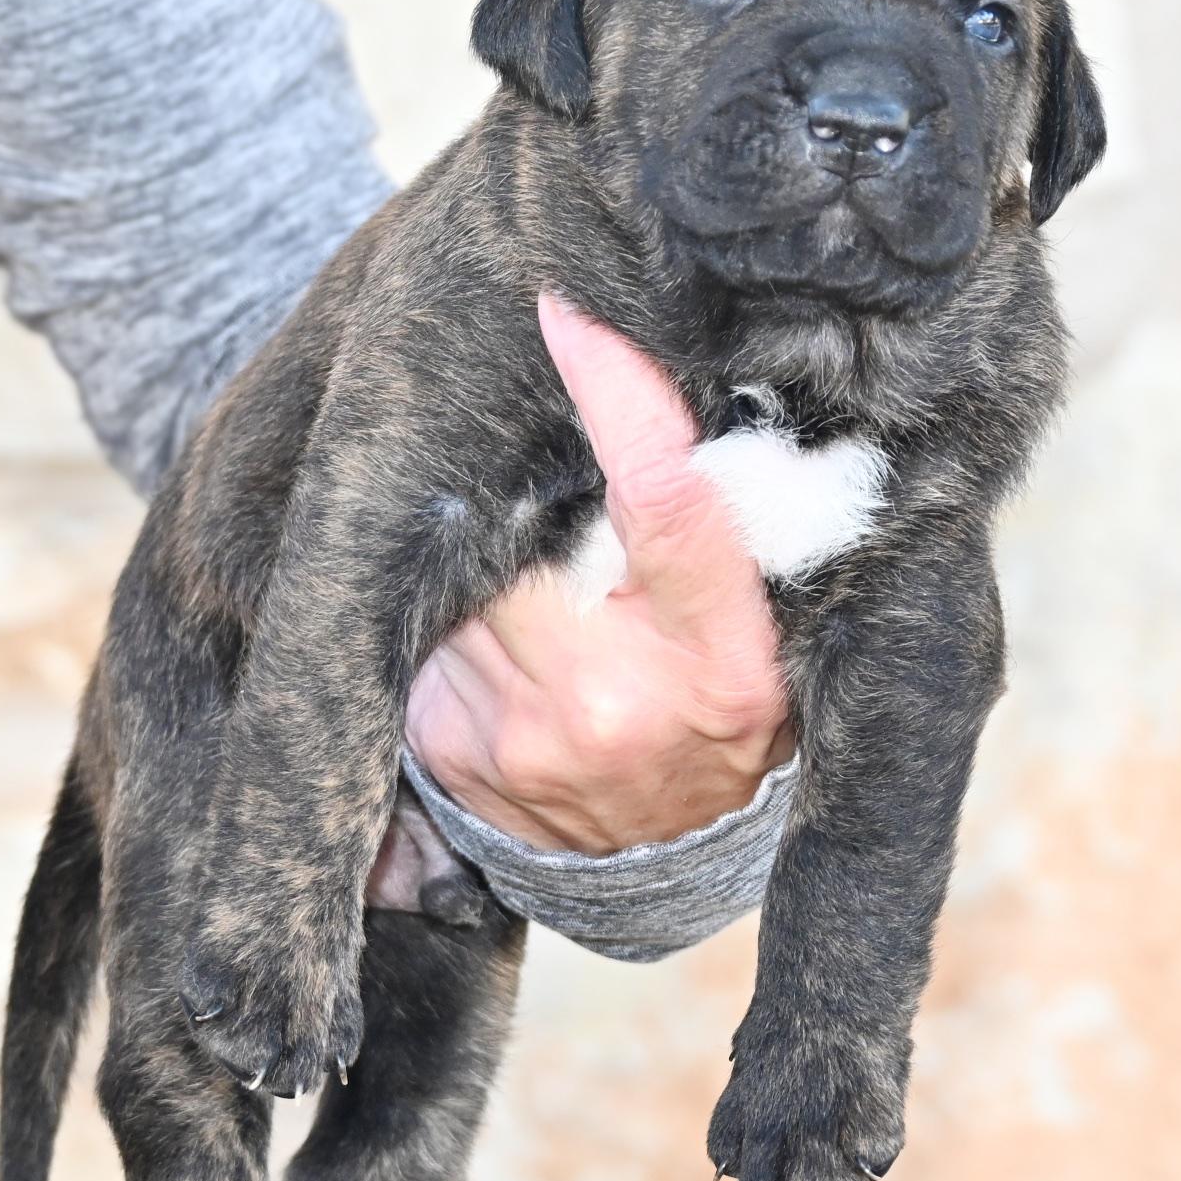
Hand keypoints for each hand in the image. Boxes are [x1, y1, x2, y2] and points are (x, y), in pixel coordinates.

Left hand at [396, 292, 792, 856]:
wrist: (666, 865)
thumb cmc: (723, 716)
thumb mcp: (758, 635)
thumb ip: (715, 542)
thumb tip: (633, 396)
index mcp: (724, 661)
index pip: (668, 501)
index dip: (619, 398)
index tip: (568, 315)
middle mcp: (619, 703)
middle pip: (534, 528)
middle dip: (529, 496)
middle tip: (540, 488)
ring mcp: (526, 736)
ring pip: (464, 575)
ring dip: (486, 560)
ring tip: (538, 594)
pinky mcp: (455, 754)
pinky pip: (422, 634)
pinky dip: (450, 620)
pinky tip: (497, 646)